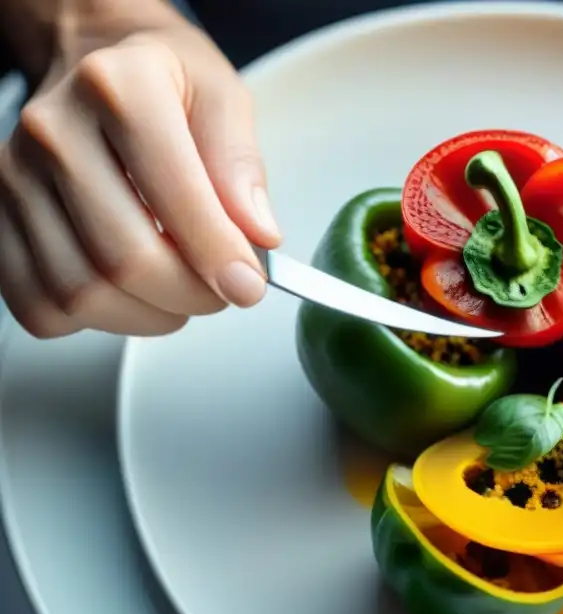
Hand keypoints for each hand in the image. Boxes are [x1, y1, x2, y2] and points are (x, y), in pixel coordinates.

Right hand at [0, 1, 280, 338]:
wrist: (94, 62)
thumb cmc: (163, 82)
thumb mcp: (223, 98)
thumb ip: (242, 167)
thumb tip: (257, 236)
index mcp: (118, 89)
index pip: (173, 197)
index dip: (219, 256)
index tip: (249, 284)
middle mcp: (53, 132)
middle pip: (125, 259)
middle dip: (191, 296)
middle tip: (222, 291)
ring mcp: (14, 179)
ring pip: (82, 294)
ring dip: (149, 315)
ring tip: (182, 292)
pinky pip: (41, 307)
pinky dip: (98, 320)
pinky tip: (133, 294)